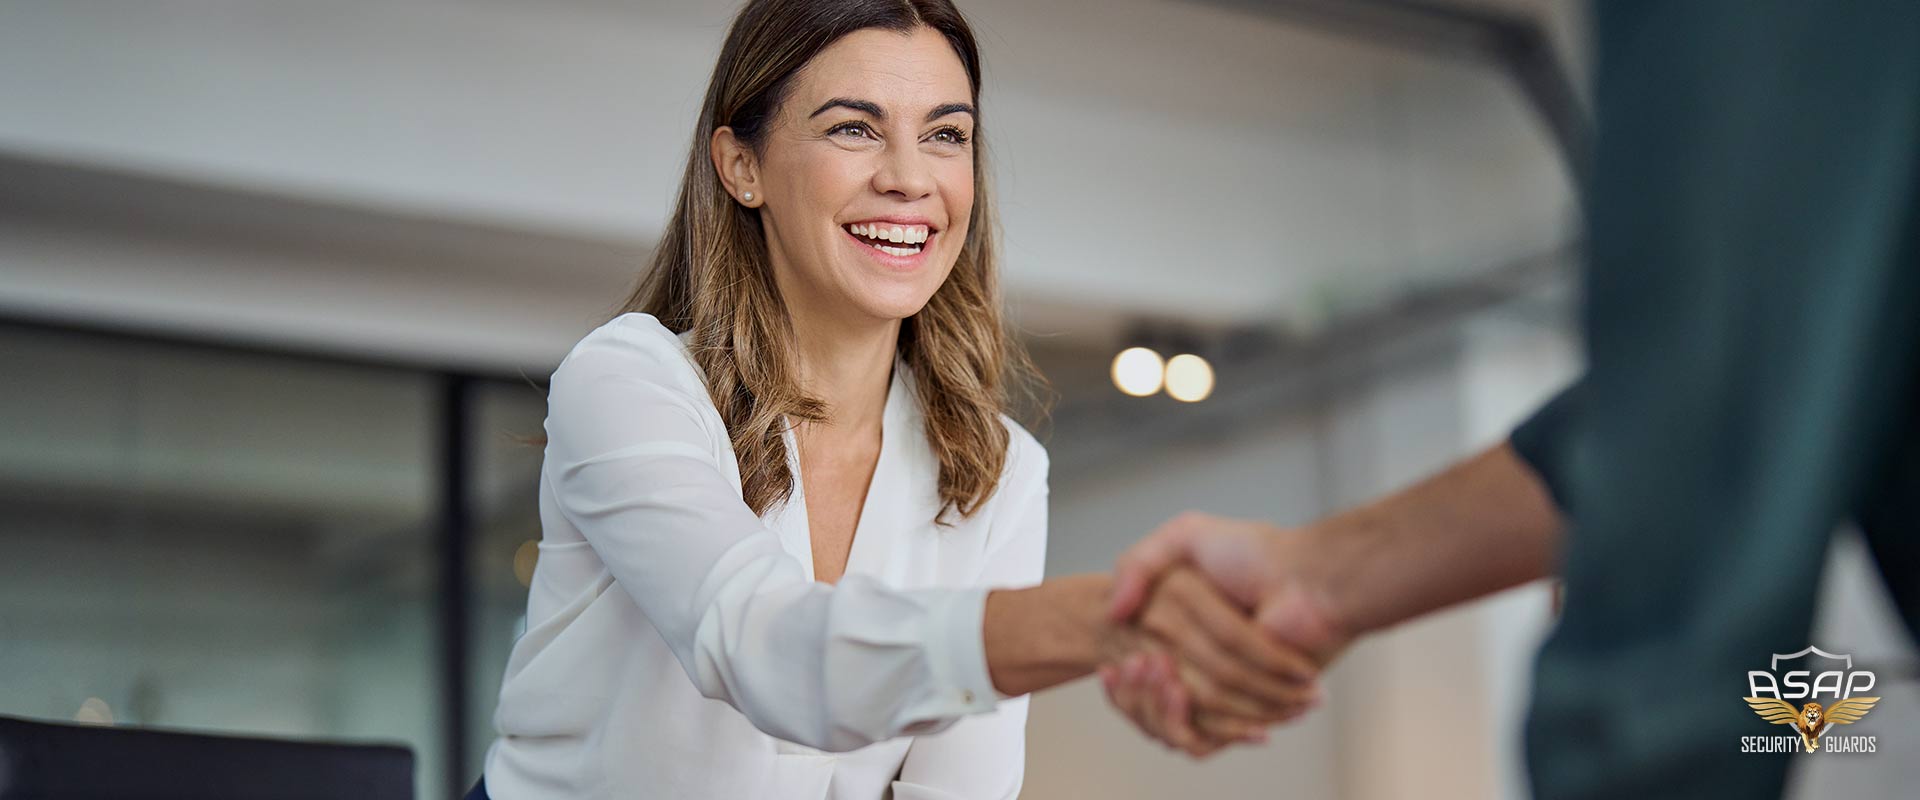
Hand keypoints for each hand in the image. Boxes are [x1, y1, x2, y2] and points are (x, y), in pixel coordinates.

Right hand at [1101, 513, 1352, 755]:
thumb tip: (1112, 613)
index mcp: (1183, 632)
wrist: (1308, 581)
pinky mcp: (1246, 709)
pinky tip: (1176, 689)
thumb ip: (1138, 563)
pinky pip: (1205, 734)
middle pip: (1151, 701)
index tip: (1113, 666)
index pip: (1136, 672)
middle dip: (1137, 692)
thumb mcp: (1185, 536)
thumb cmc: (1255, 553)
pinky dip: (1185, 721)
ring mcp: (1224, 688)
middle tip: (1136, 663)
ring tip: (1158, 671)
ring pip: (1172, 720)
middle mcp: (1202, 663)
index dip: (1122, 680)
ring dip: (1156, 705)